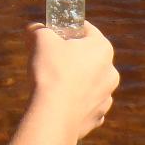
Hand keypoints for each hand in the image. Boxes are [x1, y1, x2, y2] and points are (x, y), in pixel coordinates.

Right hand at [26, 20, 118, 141]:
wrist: (53, 115)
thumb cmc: (51, 71)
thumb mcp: (39, 39)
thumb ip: (38, 29)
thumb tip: (34, 29)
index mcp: (102, 48)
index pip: (86, 29)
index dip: (67, 29)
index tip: (52, 34)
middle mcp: (111, 71)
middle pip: (88, 56)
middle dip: (70, 56)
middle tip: (49, 58)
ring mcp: (107, 96)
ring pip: (88, 81)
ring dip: (74, 79)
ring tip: (52, 82)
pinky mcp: (97, 116)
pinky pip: (85, 103)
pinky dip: (74, 101)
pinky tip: (58, 101)